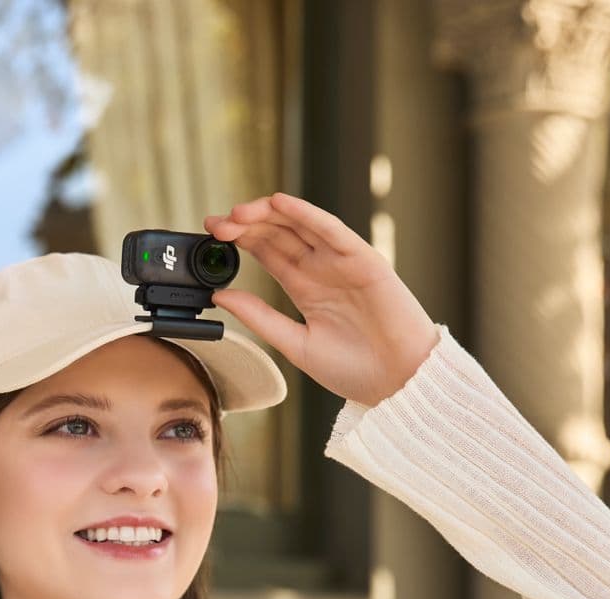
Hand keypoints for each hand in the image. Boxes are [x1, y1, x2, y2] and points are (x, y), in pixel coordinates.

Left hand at [204, 192, 440, 406]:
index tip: (210, 234)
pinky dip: (307, 214)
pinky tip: (281, 204)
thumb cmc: (355, 369)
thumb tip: (218, 296)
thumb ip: (259, 317)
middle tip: (215, 224)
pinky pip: (332, 231)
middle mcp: (322, 269)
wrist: (398, 383)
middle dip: (246, 224)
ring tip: (238, 212)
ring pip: (300, 225)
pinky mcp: (364, 260)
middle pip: (279, 233)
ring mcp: (342, 262)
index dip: (239, 239)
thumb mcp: (294, 343)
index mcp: (306, 287)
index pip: (267, 252)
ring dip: (269, 214)